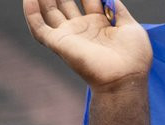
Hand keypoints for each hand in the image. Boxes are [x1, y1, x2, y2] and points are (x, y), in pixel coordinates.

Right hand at [23, 0, 151, 92]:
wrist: (125, 78)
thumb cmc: (133, 57)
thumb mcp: (131, 28)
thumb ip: (119, 10)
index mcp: (101, 24)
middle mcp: (83, 28)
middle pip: (66, 3)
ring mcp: (70, 35)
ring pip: (49, 11)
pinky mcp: (58, 43)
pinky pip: (38, 27)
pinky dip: (30, 12)